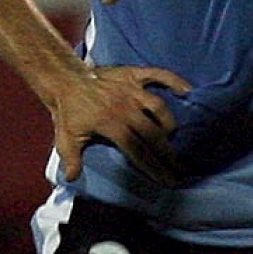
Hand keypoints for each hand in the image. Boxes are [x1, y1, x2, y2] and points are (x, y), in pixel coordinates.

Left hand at [48, 64, 189, 184]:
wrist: (64, 79)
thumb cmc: (68, 111)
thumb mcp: (66, 138)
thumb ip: (71, 159)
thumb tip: (72, 179)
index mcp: (110, 124)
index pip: (137, 150)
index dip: (152, 166)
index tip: (167, 179)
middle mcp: (124, 107)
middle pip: (152, 133)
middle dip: (167, 152)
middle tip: (178, 166)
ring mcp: (130, 89)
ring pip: (158, 107)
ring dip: (168, 122)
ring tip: (172, 134)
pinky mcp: (133, 74)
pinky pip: (158, 75)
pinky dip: (174, 80)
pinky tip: (188, 90)